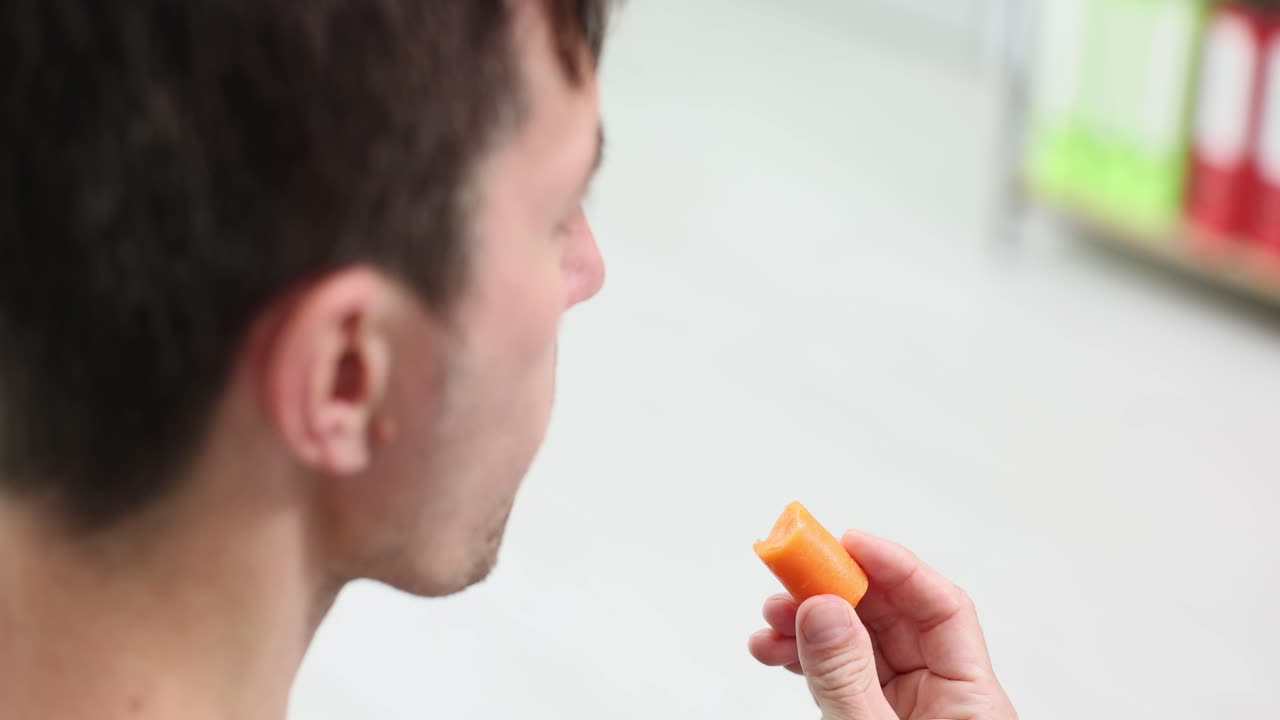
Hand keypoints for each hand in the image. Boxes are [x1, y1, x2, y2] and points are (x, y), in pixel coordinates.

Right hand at [748, 531, 1016, 719]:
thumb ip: (847, 678)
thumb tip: (823, 610)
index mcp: (972, 701)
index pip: (943, 607)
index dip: (896, 565)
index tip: (847, 542)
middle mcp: (941, 699)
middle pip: (893, 617)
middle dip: (837, 590)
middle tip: (793, 571)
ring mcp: (904, 712)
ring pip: (858, 644)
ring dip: (809, 623)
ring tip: (771, 616)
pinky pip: (838, 674)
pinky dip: (804, 657)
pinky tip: (773, 648)